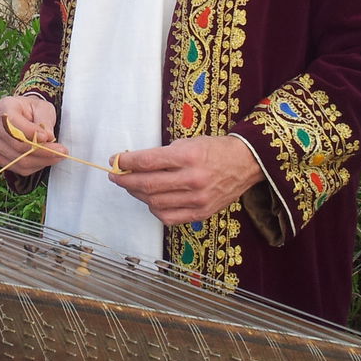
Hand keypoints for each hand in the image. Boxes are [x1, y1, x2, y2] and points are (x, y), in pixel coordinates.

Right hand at [0, 96, 62, 175]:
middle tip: (61, 150)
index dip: (30, 132)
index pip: (12, 123)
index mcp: (4, 107)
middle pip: (17, 144)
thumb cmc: (34, 110)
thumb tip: (48, 137)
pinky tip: (46, 159)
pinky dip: (36, 166)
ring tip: (58, 155)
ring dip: (42, 160)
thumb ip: (44, 120)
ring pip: (19, 160)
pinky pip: (19, 168)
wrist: (26, 116)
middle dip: (42, 150)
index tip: (48, 136)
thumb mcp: (43, 108)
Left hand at [110, 135, 264, 225]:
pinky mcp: (201, 213)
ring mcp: (197, 199)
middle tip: (115, 175)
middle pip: (147, 184)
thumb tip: (133, 164)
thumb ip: (162, 155)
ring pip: (154, 202)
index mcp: (188, 156)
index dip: (126, 162)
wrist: (245, 163)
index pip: (147, 161)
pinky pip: (169, 217)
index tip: (115, 160)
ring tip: (132, 187)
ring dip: (137, 195)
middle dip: (125, 180)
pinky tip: (151, 201)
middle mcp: (192, 179)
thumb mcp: (187, 143)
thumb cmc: (214, 150)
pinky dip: (154, 209)